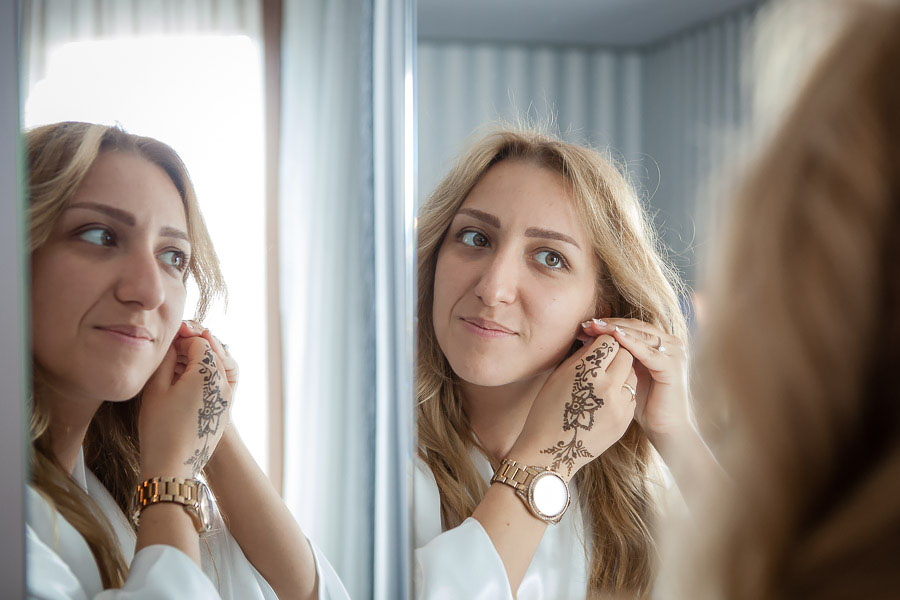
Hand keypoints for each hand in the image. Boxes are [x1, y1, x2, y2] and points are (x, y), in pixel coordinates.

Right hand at [139, 321, 236, 477]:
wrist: (172, 466)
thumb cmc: (160, 429)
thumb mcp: (156, 389)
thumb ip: (166, 360)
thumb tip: (173, 345)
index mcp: (208, 375)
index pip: (199, 343)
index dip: (182, 338)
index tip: (166, 342)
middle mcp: (223, 384)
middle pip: (213, 352)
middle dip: (193, 346)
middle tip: (171, 347)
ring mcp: (226, 398)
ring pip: (218, 367)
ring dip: (200, 360)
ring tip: (176, 363)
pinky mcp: (223, 409)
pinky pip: (218, 383)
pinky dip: (205, 376)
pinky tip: (184, 380)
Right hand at [509, 334, 636, 479]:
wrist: (552, 451)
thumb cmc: (548, 410)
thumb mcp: (559, 376)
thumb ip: (582, 356)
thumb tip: (597, 340)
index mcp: (587, 372)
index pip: (609, 341)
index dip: (603, 340)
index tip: (596, 345)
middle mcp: (607, 387)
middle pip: (626, 355)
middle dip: (616, 354)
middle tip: (603, 360)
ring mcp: (619, 406)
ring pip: (632, 375)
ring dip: (621, 373)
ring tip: (604, 381)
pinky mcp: (625, 421)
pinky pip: (630, 396)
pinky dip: (621, 393)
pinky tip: (605, 400)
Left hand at [581, 318, 690, 442]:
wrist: (665, 427)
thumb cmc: (644, 403)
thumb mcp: (629, 373)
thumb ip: (619, 356)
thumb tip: (592, 339)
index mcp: (660, 343)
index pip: (631, 326)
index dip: (608, 324)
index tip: (585, 325)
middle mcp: (670, 343)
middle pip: (635, 327)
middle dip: (609, 324)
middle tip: (587, 323)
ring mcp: (674, 353)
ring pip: (640, 335)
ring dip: (616, 330)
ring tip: (596, 327)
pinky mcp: (672, 366)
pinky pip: (648, 352)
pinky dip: (631, 343)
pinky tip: (615, 337)